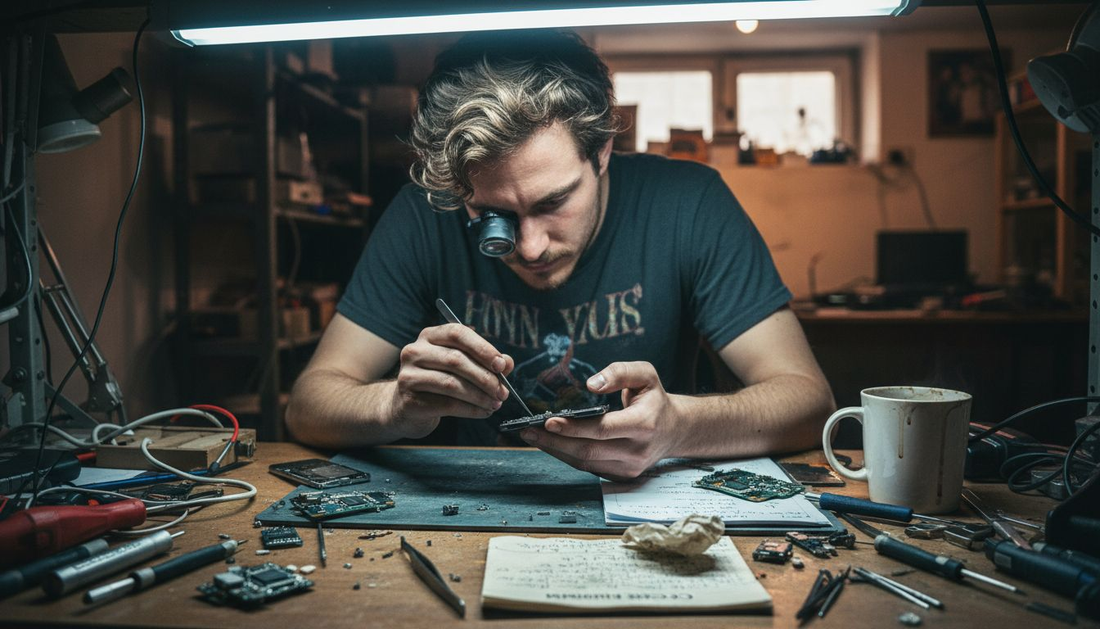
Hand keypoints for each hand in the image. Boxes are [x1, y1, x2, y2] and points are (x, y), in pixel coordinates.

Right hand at [388, 323, 513, 437]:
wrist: (405, 407)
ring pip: (451, 384)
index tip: (501, 365)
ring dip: (479, 396)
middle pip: (456, 360)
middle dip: (485, 377)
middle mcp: (415, 351)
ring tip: (495, 404)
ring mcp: (408, 376)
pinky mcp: (409, 400)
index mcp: (429, 336)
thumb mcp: (461, 367)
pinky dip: (471, 410)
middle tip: (503, 392)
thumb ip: (485, 362)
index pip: (457, 333)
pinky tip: (483, 412)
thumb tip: (507, 363)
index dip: (482, 348)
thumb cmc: (439, 382)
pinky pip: (447, 404)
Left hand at [520, 361, 681, 479]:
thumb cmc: (655, 400)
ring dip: (556, 450)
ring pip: (584, 463)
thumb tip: (591, 384)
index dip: (574, 427)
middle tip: (528, 430)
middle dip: (554, 442)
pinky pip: (588, 468)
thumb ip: (619, 372)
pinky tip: (551, 444)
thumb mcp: (646, 375)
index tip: (549, 421)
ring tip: (533, 436)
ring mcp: (629, 467)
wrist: (675, 430)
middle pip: (588, 451)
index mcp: (644, 424)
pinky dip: (567, 456)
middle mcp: (637, 450)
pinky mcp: (621, 476)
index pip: (603, 429)